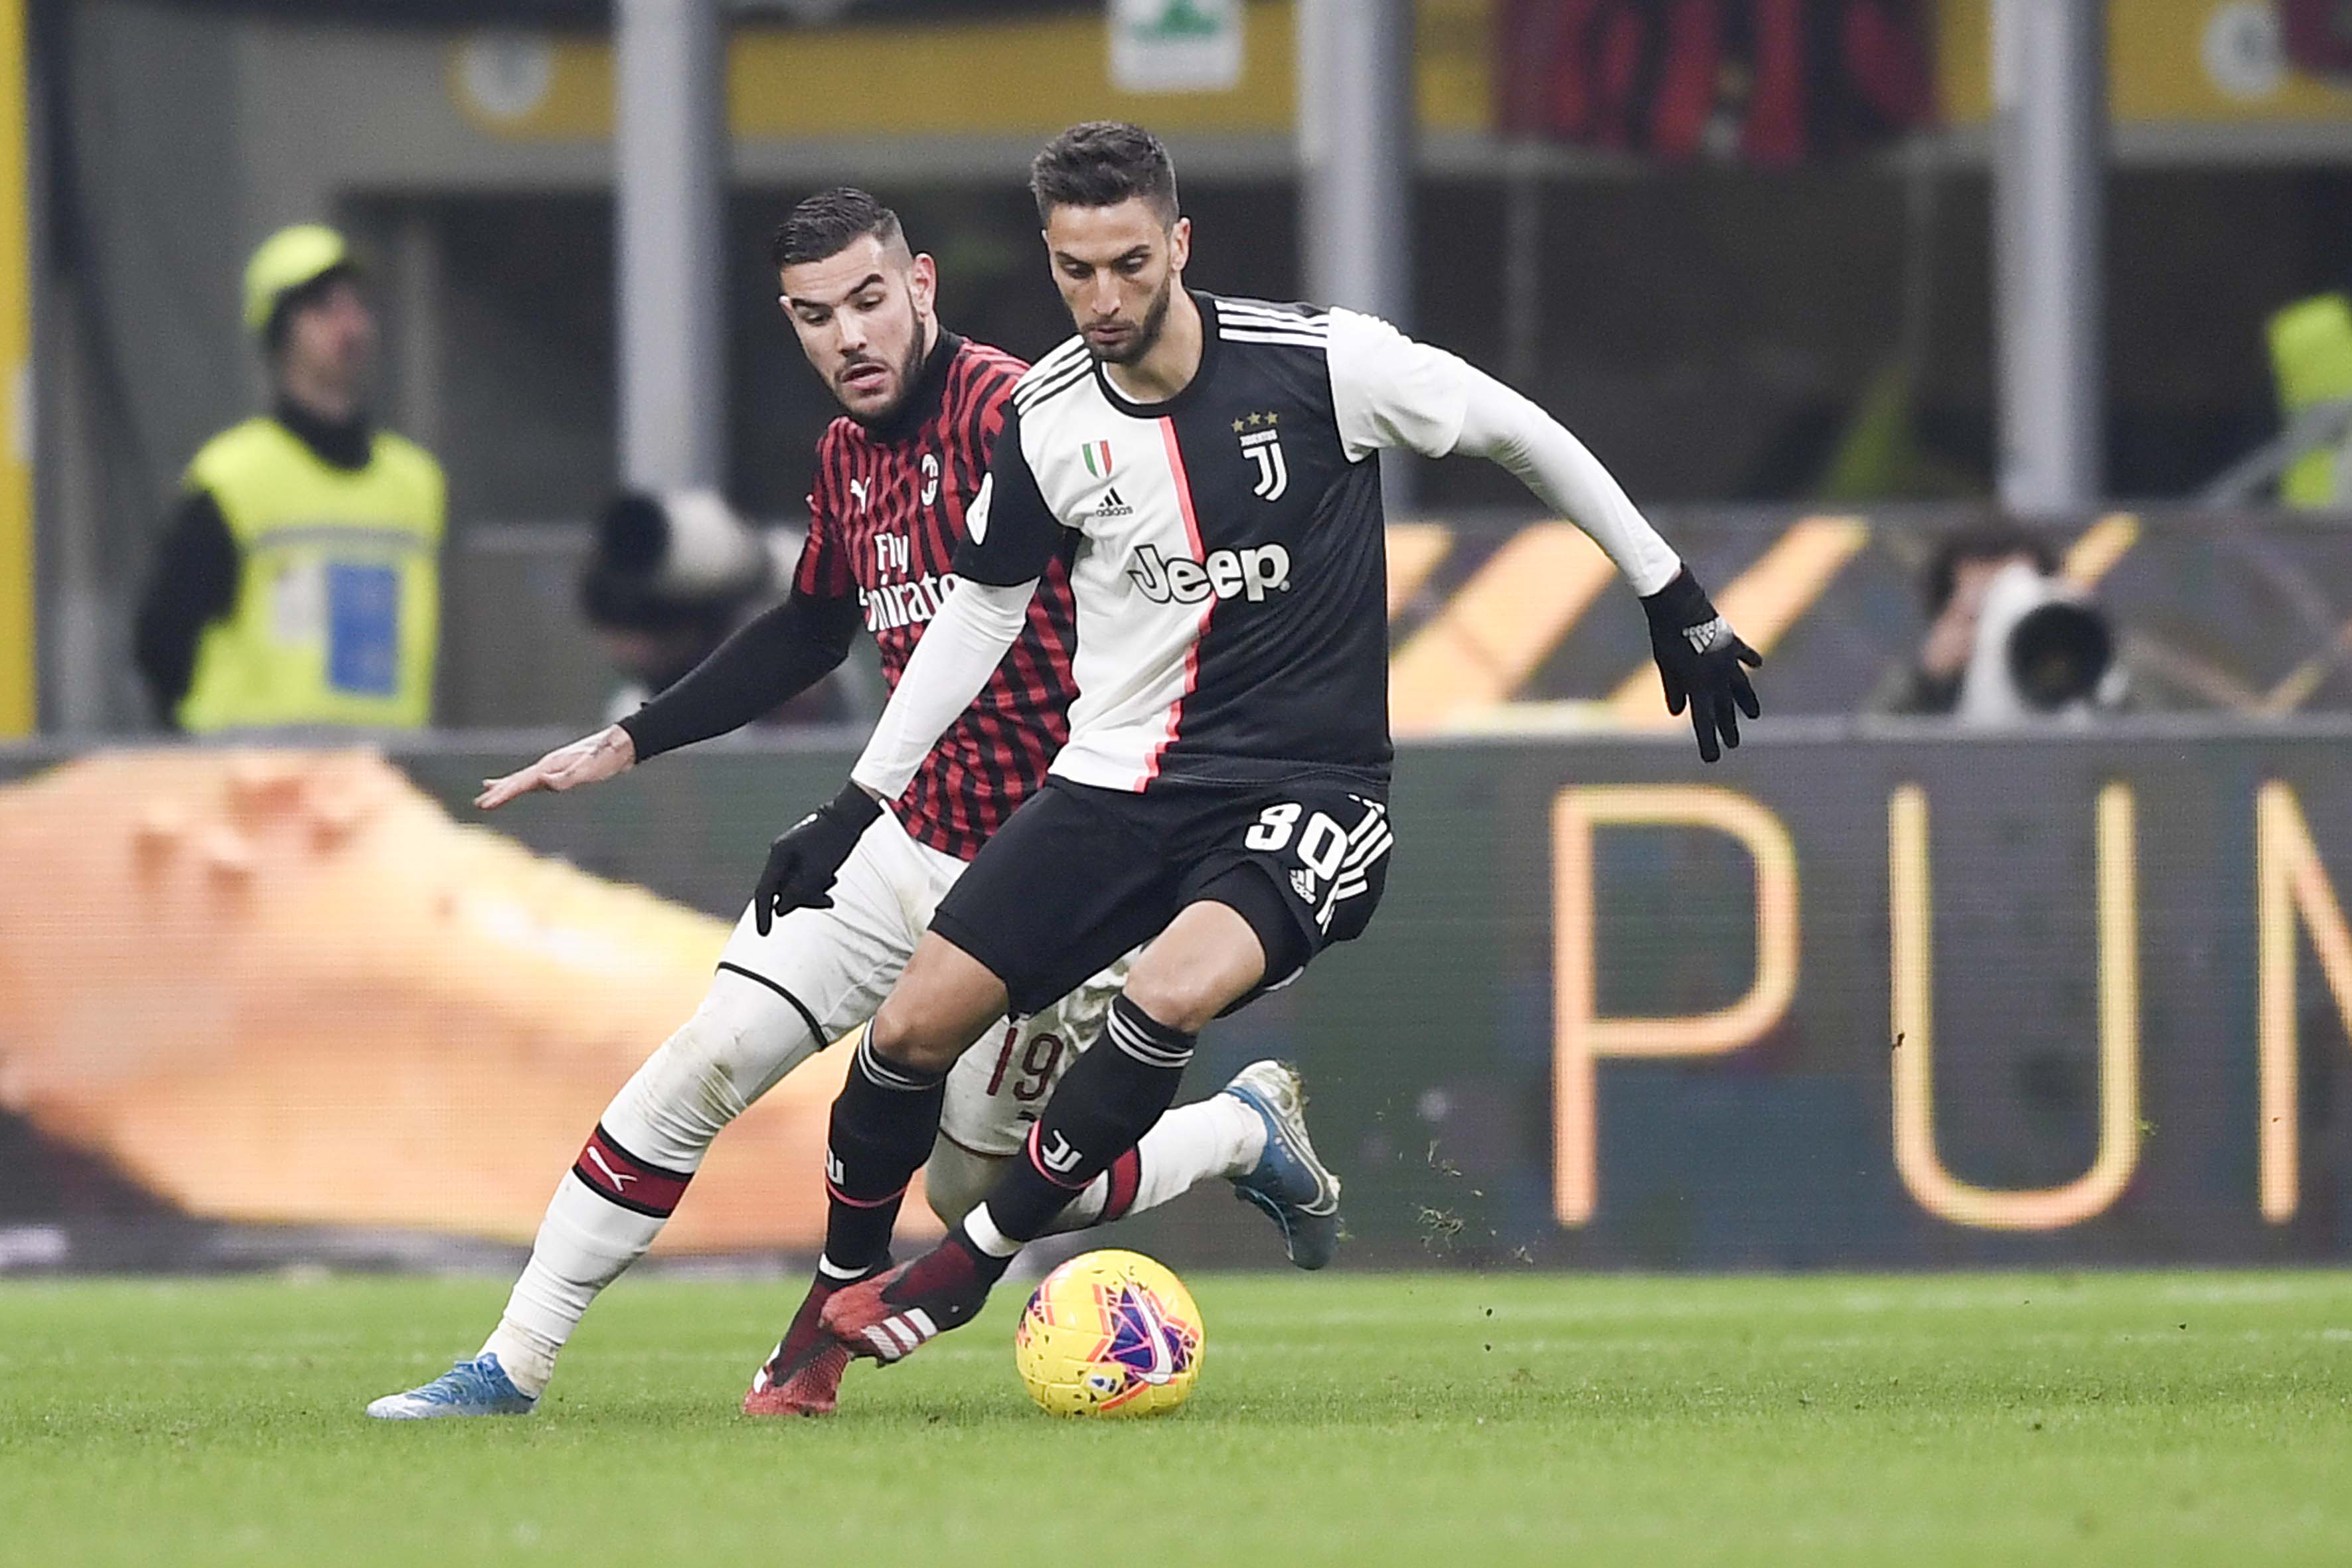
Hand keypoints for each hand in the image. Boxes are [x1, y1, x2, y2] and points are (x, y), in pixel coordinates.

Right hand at [476, 725, 636, 809]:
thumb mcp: (588, 770)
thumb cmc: (606, 758)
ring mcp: (555, 767)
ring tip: (489, 791)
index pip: (521, 783)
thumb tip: (543, 782)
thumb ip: (566, 778)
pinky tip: (524, 787)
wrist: (621, 745)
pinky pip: (537, 781)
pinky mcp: (563, 771)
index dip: (502, 794)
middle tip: (480, 804)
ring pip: (525, 779)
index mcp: (550, 766)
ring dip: (507, 787)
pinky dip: (524, 785)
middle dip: (499, 793)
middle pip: (518, 780)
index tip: (485, 804)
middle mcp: (549, 765)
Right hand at [753, 783, 883, 933]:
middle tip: (827, 901)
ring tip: (832, 882)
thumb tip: (780, 910)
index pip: (765, 891)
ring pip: (794, 885)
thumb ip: (798, 893)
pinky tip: (831, 877)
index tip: (764, 933)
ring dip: (813, 891)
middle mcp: (781, 855)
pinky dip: (816, 883)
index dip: (763, 914)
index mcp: (779, 855)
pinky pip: (803, 877)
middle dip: (803, 899)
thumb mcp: (818, 872)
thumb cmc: (834, 842)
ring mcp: (791, 855)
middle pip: (782, 890)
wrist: (849, 816)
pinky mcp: (802, 856)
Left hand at [1640, 568, 1762, 762]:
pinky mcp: (1731, 641)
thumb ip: (1673, 689)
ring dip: (1746, 702)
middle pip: (1724, 708)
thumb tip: (1677, 713)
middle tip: (1733, 744)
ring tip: (1753, 715)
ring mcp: (1727, 659)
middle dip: (1728, 727)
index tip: (1712, 758)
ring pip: (1740, 686)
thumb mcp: (1666, 665)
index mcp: (1699, 685)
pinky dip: (1749, 660)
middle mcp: (1718, 676)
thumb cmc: (1666, 635)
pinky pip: (1743, 654)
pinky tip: (1757, 665)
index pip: (1704, 722)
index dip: (1708, 741)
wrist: (1679, 603)